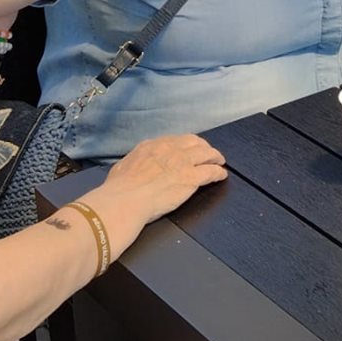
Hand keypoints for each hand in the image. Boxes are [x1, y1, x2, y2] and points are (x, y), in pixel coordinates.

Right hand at [101, 133, 228, 222]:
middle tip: (208, 152)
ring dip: (215, 157)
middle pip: (194, 142)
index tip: (189, 148)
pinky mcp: (191, 177)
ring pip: (206, 153)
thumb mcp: (124, 166)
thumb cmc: (119, 189)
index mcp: (151, 146)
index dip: (185, 144)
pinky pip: (211, 172)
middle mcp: (169, 149)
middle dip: (203, 146)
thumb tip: (137, 165)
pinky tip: (221, 175)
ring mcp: (182, 162)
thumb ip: (136, 161)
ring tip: (219, 161)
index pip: (175, 140)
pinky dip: (218, 172)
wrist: (125, 200)